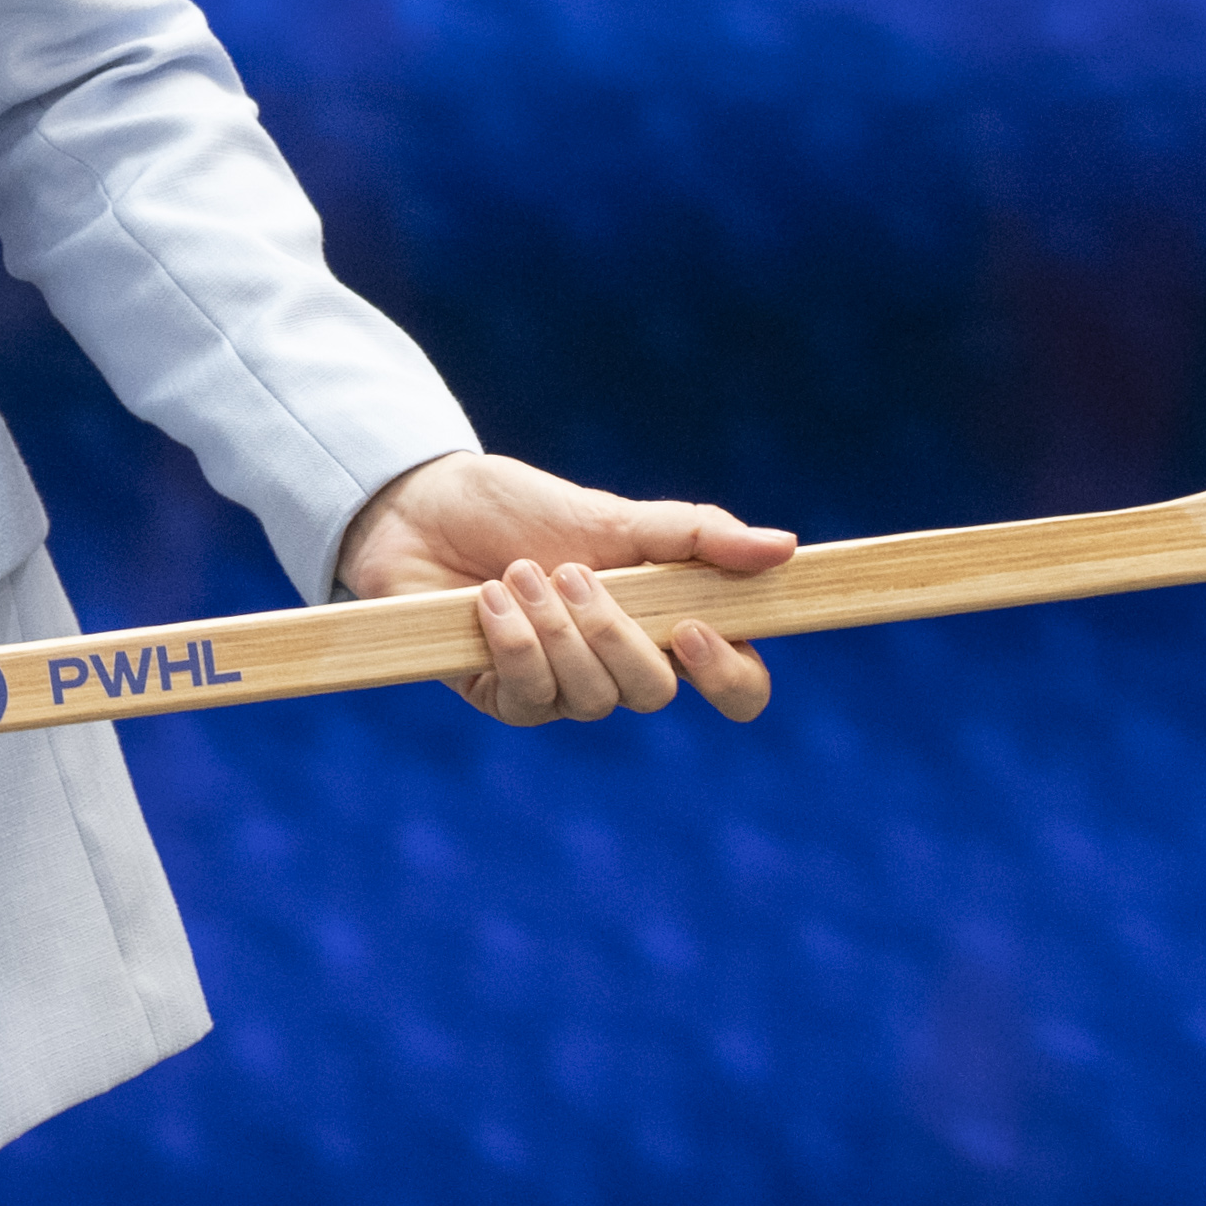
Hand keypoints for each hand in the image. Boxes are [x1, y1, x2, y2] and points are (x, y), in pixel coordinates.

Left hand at [334, 450, 791, 725]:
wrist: (421, 506)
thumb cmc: (520, 509)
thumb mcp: (611, 513)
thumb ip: (695, 536)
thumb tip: (784, 546)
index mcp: (666, 624)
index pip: (736, 686)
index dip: (730, 678)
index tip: (693, 630)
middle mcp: (619, 667)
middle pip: (654, 694)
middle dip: (612, 634)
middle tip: (572, 572)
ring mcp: (561, 689)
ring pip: (590, 698)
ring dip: (554, 629)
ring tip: (519, 573)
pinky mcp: (503, 697)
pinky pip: (528, 698)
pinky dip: (512, 644)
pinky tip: (487, 602)